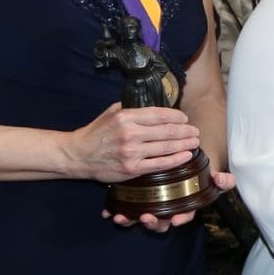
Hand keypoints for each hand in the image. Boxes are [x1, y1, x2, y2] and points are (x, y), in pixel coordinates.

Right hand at [71, 101, 197, 182]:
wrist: (78, 155)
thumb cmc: (96, 133)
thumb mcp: (111, 113)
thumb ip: (131, 108)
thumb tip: (152, 106)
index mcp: (126, 117)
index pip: (159, 114)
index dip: (176, 117)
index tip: (185, 119)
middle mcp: (130, 134)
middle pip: (167, 131)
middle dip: (185, 131)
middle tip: (195, 131)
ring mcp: (132, 152)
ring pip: (166, 147)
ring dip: (185, 144)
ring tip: (195, 142)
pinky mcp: (132, 169)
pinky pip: (160, 164)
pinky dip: (176, 160)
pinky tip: (186, 155)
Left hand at [102, 168, 233, 232]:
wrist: (178, 157)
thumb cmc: (194, 169)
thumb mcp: (209, 173)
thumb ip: (221, 180)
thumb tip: (222, 180)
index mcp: (183, 206)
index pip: (183, 216)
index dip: (179, 219)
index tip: (175, 220)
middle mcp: (165, 209)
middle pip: (159, 223)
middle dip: (152, 223)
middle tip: (146, 217)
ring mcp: (149, 205)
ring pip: (139, 219)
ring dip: (129, 221)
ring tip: (121, 217)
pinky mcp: (135, 200)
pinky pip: (125, 209)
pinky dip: (116, 210)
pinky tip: (108, 210)